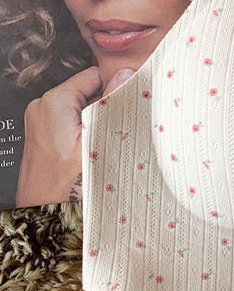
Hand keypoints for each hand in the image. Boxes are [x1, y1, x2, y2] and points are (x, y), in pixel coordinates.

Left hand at [15, 66, 134, 207]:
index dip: (116, 83)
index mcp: (54, 101)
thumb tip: (125, 74)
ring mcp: (43, 123)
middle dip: (108, 104)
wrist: (47, 216)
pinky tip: (98, 148)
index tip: (132, 96)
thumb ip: (113, 101)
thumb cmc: (69, 185)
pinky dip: (90, 132)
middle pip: (89, 91)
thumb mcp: (100, 138)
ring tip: (110, 140)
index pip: (94, 74)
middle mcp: (43, 108)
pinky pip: (75, 124)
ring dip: (101, 120)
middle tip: (123, 124)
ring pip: (84, 109)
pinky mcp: (46, 137)